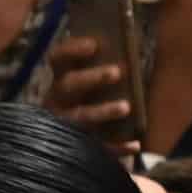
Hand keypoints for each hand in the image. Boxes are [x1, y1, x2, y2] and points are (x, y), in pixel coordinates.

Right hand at [47, 35, 140, 154]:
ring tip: (126, 107)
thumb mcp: (92, 83)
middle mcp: (56, 101)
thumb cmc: (92, 102)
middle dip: (90, 78)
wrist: (71, 147)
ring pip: (78, 117)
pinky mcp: (74, 147)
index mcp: (60, 79)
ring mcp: (63, 124)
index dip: (72, 49)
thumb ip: (104, 67)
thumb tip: (127, 50)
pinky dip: (116, 147)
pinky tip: (135, 144)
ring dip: (102, 111)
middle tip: (117, 72)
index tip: (94, 45)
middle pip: (67, 85)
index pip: (58, 58)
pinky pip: (95, 146)